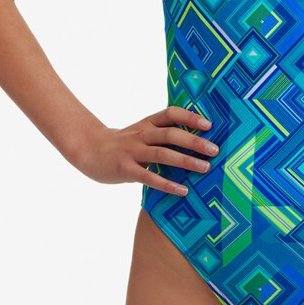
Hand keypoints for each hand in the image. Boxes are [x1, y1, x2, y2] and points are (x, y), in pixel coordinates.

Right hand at [68, 106, 217, 196]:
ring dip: (186, 161)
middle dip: (194, 141)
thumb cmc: (123, 144)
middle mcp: (141, 135)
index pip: (170, 114)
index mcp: (147, 124)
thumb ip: (163, 135)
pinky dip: (167, 184)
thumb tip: (196, 141)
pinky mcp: (125, 170)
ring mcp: (132, 152)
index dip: (189, 117)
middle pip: (170, 134)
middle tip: (215, 150)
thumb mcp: (141, 133)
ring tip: (205, 168)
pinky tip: (183, 190)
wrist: (88, 150)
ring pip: (162, 154)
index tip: (209, 124)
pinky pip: (149, 178)